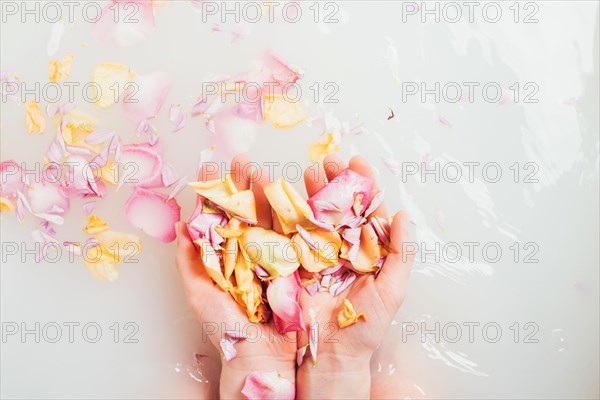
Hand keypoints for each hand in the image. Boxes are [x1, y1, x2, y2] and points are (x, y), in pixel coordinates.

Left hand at [175, 155, 296, 398]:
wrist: (261, 357)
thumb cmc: (226, 330)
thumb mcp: (199, 296)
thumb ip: (189, 263)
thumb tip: (179, 227)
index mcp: (224, 255)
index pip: (217, 216)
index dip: (213, 191)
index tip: (210, 167)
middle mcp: (249, 250)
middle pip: (245, 210)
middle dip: (242, 184)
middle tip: (240, 160)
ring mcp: (273, 255)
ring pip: (270, 218)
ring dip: (266, 193)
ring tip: (261, 171)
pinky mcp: (296, 265)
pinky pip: (295, 237)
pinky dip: (293, 216)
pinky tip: (289, 195)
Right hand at [296, 155, 413, 398]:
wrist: (331, 355)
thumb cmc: (364, 327)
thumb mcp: (391, 290)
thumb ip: (401, 253)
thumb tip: (403, 214)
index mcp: (366, 249)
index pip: (365, 209)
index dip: (362, 184)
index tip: (357, 161)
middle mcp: (341, 246)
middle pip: (337, 205)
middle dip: (333, 181)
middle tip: (327, 160)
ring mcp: (315, 253)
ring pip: (313, 214)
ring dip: (310, 191)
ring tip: (308, 170)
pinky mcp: (293, 263)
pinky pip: (290, 235)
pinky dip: (286, 214)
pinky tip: (284, 195)